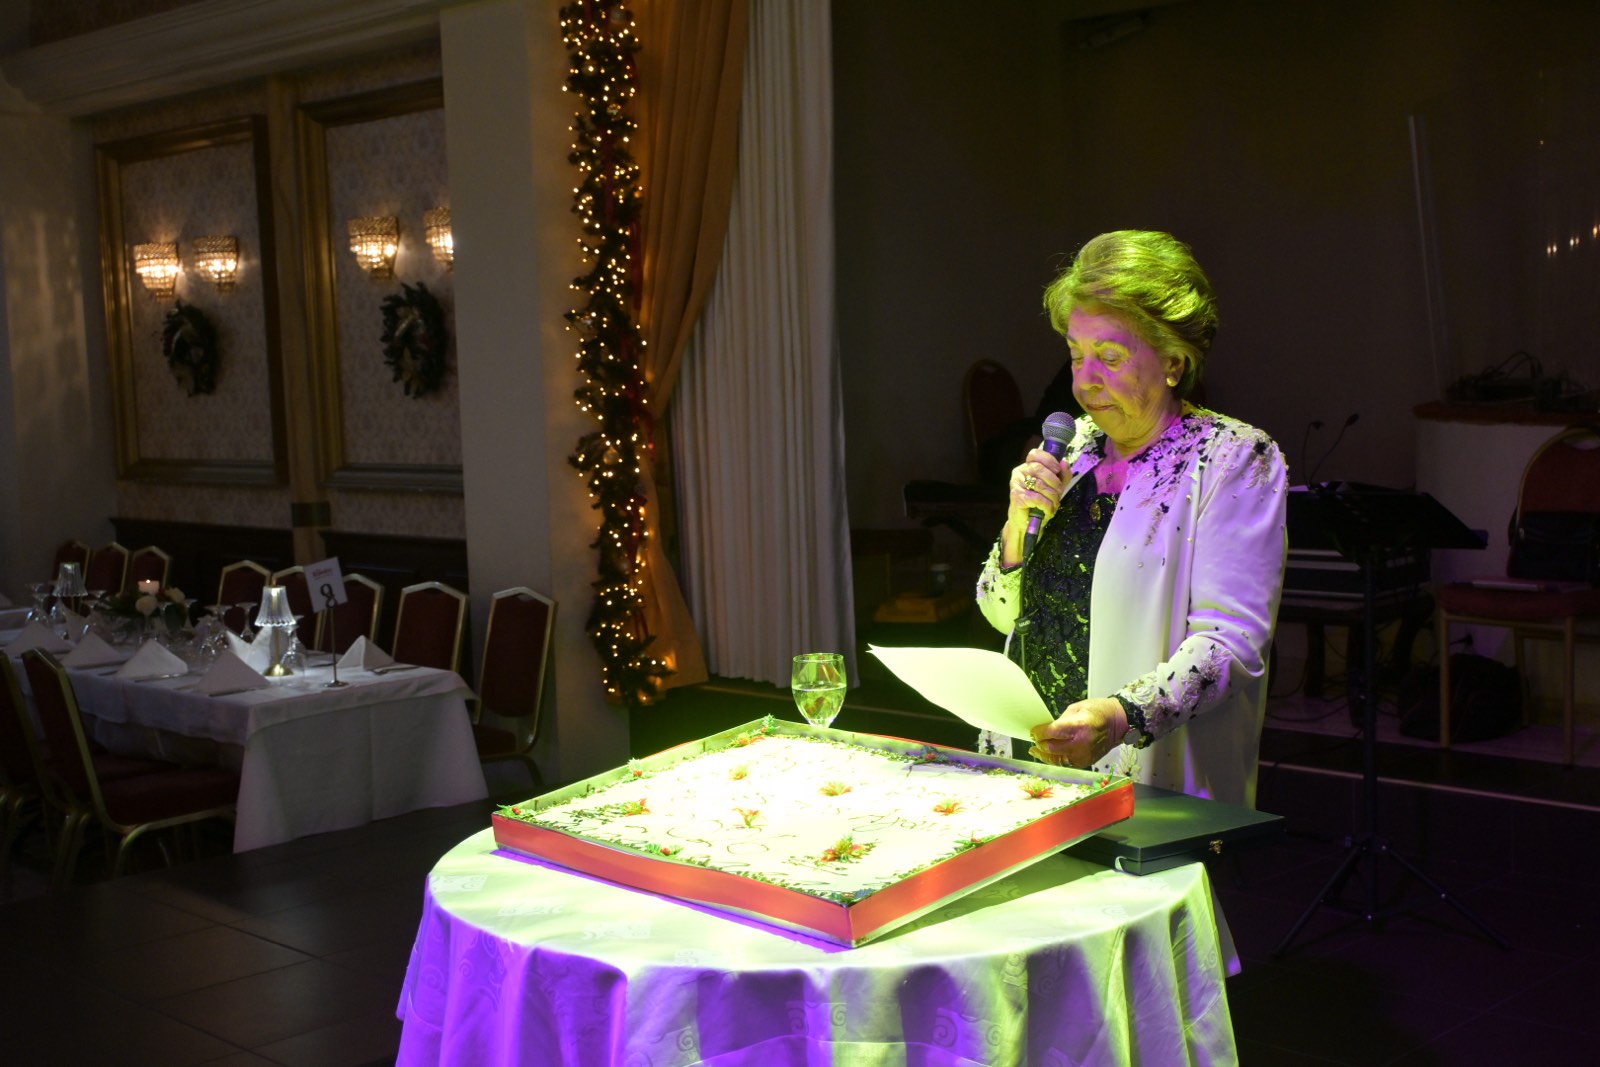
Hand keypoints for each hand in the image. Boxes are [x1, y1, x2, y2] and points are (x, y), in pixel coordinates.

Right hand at [1002, 447, 1065, 563]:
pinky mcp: (1017, 497)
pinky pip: (1038, 498)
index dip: (1048, 459)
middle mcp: (1019, 472)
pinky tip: (1047, 510)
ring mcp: (1017, 484)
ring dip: (1052, 496)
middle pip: (1040, 469)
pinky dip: (1047, 506)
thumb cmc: (1040, 503)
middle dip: (1054, 482)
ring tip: (1054, 504)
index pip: (1035, 454)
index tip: (1057, 469)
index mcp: (1027, 466)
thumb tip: (1064, 462)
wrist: (1027, 524)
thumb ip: (1062, 475)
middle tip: (1059, 493)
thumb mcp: (1055, 487)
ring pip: (1040, 484)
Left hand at [1030, 697, 1127, 767]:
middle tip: (1034, 739)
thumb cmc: (1098, 711)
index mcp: (1079, 726)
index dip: (1038, 733)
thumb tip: (1046, 730)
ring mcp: (1084, 755)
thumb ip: (1060, 721)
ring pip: (1056, 760)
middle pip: (1051, 748)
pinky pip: (1065, 763)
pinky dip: (1056, 759)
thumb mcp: (1076, 709)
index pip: (1050, 733)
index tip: (1033, 731)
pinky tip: (1048, 755)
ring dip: (1044, 755)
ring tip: (1035, 750)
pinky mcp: (1086, 762)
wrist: (1118, 723)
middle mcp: (1081, 744)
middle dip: (1040, 743)